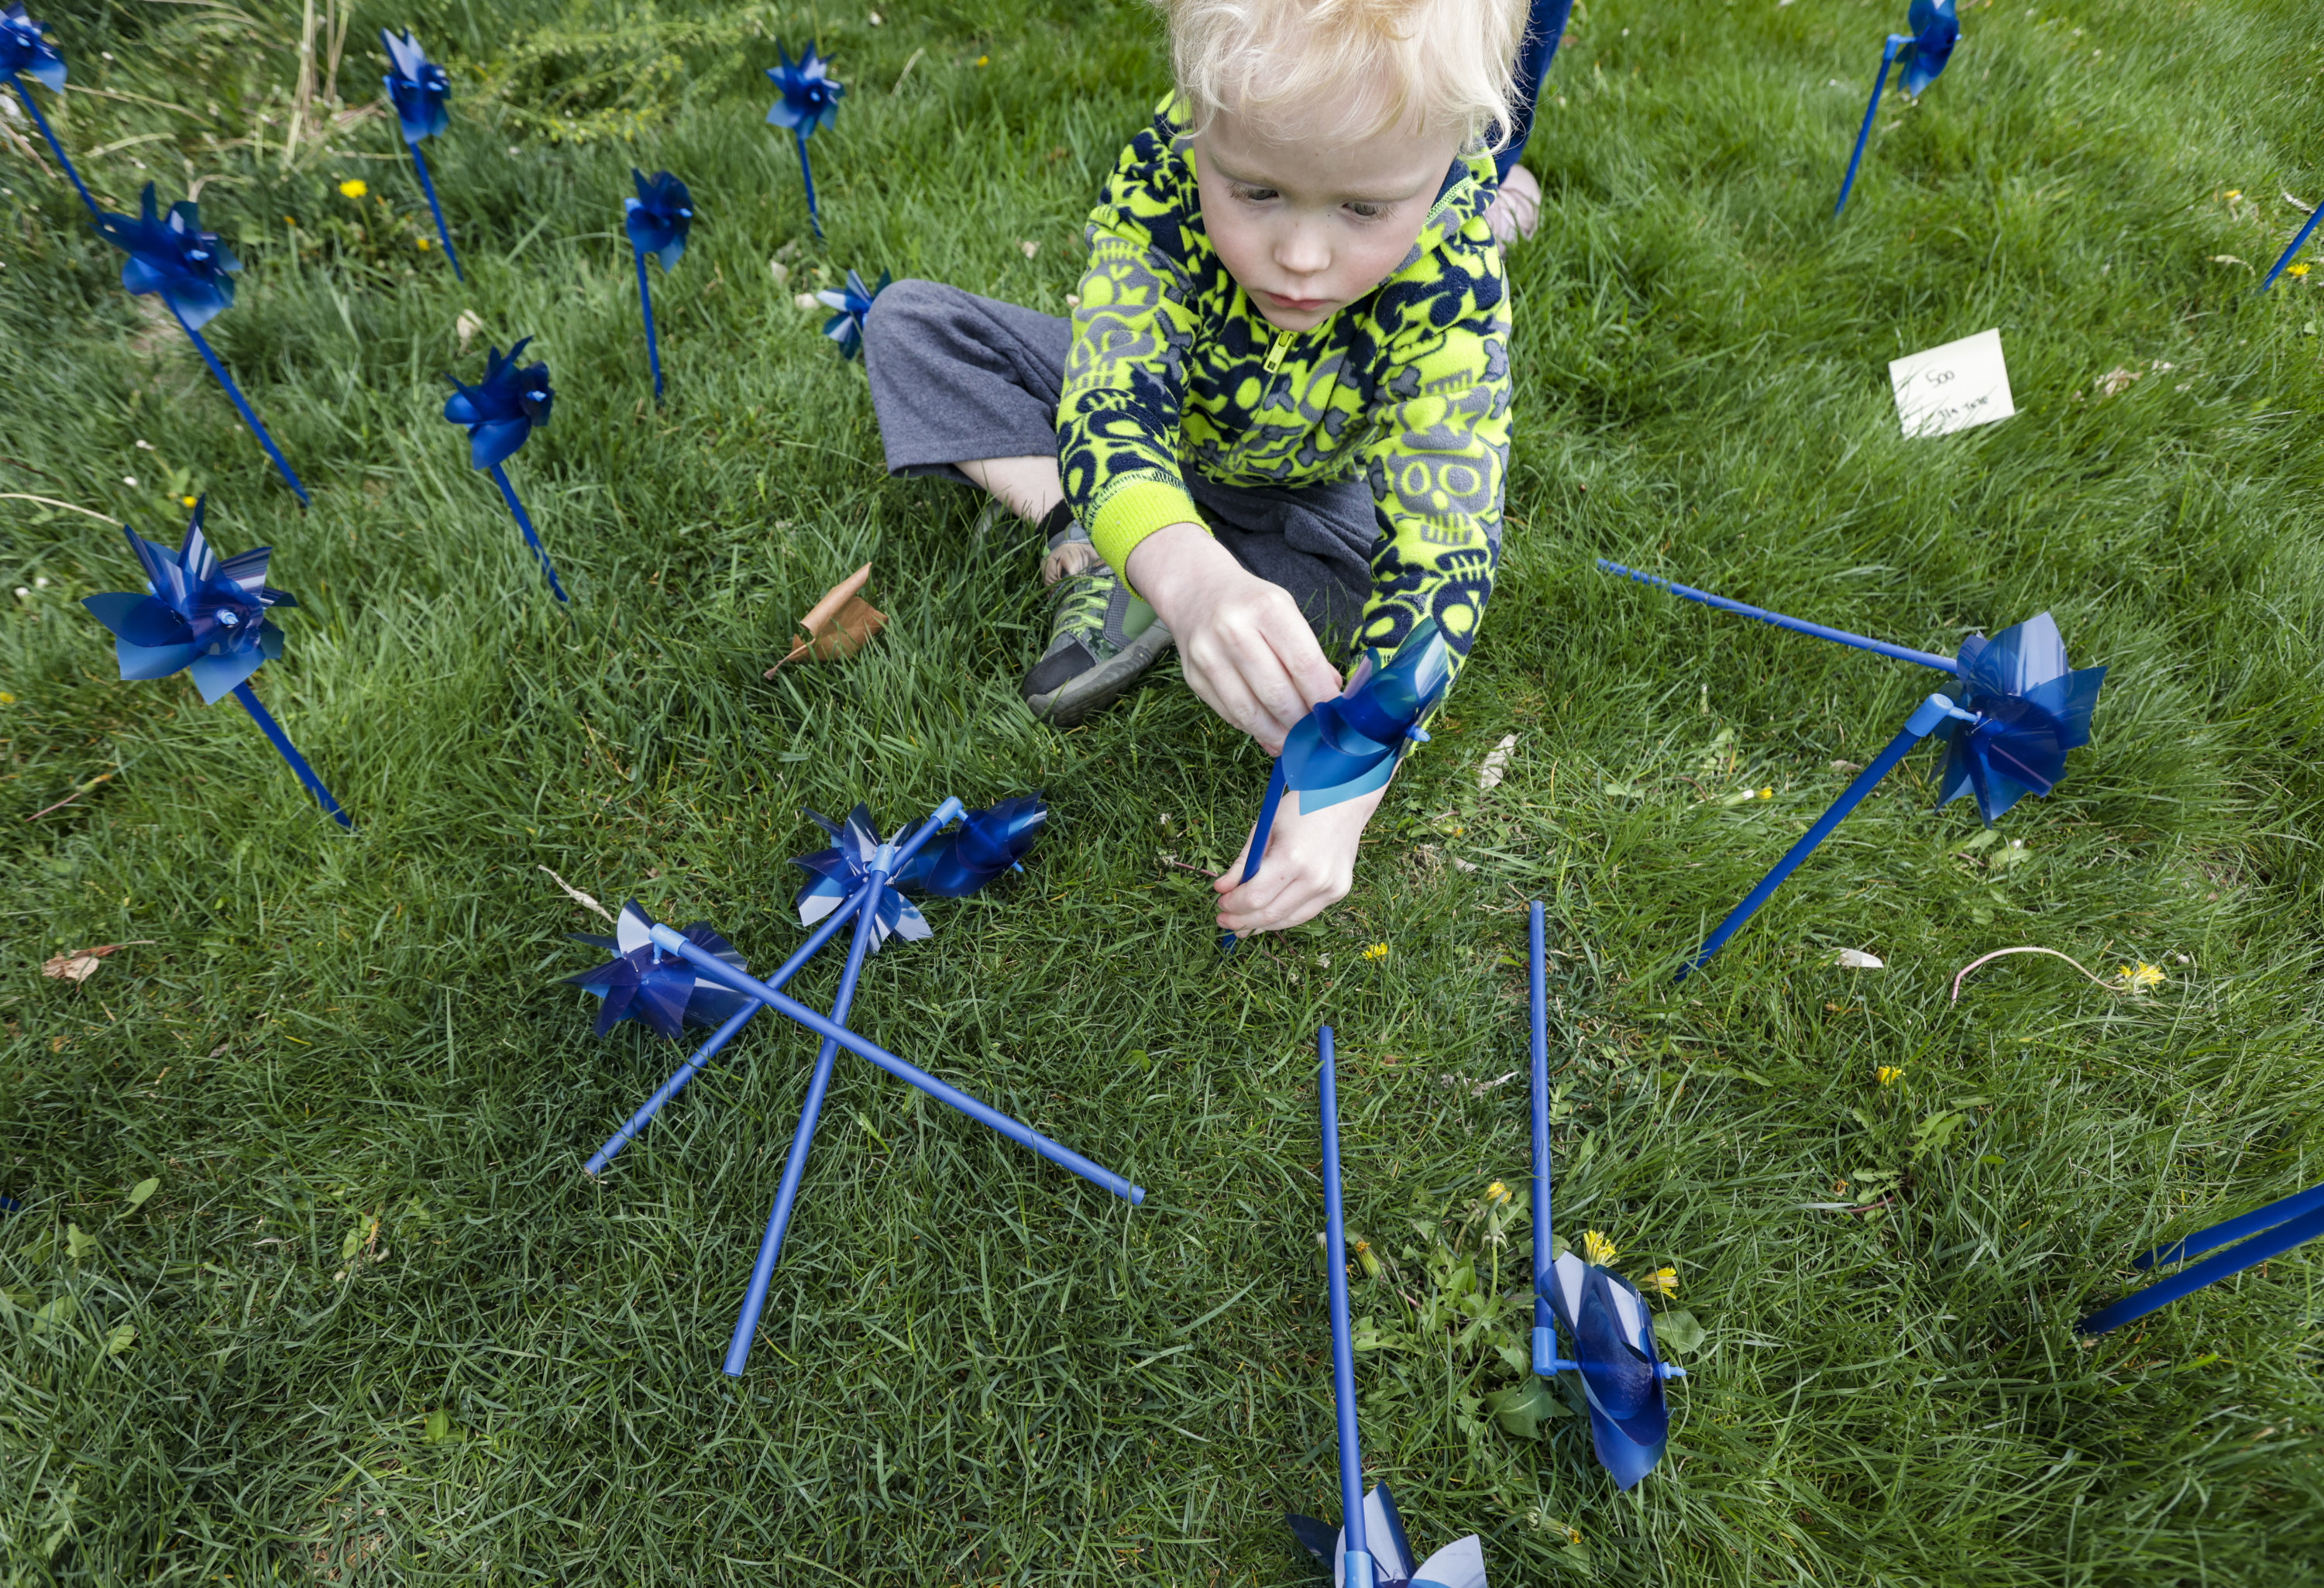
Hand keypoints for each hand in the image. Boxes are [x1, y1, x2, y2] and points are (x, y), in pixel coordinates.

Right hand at [1126, 522, 1341, 753]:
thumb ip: (1309, 653)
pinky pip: (1230, 714)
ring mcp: (1208, 656)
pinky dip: (1254, 729)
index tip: (1337, 717)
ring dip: (1277, 734)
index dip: (1323, 697)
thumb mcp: (1285, 612)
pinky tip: (1270, 733)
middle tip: (1317, 734)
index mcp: (1266, 608)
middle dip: (1301, 722)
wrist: (1195, 591)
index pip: (1303, 663)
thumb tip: (1332, 698)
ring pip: (1250, 712)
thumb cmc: (1251, 604)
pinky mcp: (1193, 677)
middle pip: (1276, 693)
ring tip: (1295, 742)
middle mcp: (1233, 630)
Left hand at [1214, 784, 1383, 934]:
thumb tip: (1222, 889)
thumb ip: (1243, 863)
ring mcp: (1331, 888)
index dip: (1233, 904)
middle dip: (1242, 920)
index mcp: (1293, 858)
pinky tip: (1266, 916)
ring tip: (1241, 926)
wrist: (1344, 800)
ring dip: (1261, 925)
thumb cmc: (1300, 808)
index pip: (1255, 897)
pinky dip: (1283, 916)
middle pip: (1270, 914)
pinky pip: (1305, 913)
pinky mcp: (1339, 892)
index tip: (1220, 902)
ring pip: (1288, 920)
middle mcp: (1315, 878)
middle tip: (1224, 920)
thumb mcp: (1264, 829)